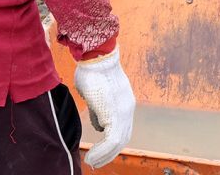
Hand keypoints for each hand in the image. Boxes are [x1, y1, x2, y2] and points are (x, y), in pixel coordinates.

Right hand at [74, 47, 135, 167]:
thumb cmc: (93, 71)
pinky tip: (91, 157)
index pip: (123, 128)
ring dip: (104, 156)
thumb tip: (99, 125)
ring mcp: (123, 112)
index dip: (113, 142)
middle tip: (97, 162)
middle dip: (110, 153)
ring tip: (92, 162)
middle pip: (123, 138)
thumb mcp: (97, 95)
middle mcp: (128, 108)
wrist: (97, 57)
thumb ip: (99, 110)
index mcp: (125, 102)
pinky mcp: (115, 114)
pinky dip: (101, 152)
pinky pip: (111, 141)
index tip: (101, 151)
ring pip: (118, 142)